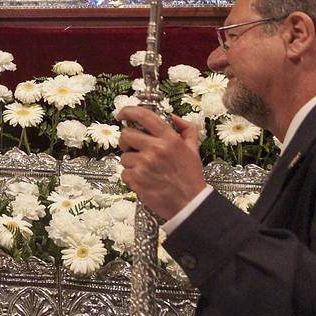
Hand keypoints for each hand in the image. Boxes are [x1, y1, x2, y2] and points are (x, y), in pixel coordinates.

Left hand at [115, 106, 207, 220]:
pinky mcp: (136, 179)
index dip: (128, 111)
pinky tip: (143, 179)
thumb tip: (173, 117)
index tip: (122, 114)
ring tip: (145, 168)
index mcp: (169, 139)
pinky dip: (131, 176)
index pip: (143, 116)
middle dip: (127, 140)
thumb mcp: (193, 149)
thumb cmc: (190, 177)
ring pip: (124, 155)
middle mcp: (155, 149)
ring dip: (131, 161)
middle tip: (135, 147)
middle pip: (126, 135)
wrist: (190, 204)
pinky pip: (124, 172)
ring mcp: (144, 164)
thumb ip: (186, 129)